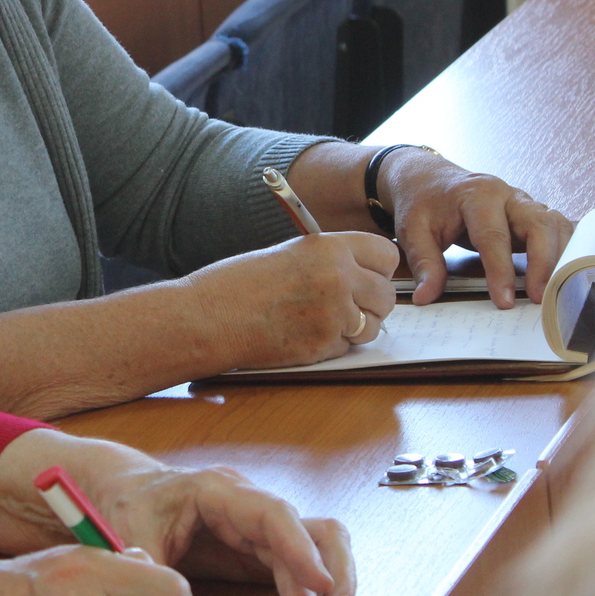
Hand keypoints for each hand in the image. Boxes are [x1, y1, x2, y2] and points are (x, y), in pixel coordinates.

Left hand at [0, 430, 354, 595]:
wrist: (122, 491)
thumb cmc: (127, 505)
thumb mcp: (128, 534)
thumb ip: (152, 573)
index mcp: (219, 491)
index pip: (274, 514)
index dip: (300, 548)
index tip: (319, 584)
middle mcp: (249, 505)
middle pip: (311, 529)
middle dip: (328, 572)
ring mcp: (259, 528)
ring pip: (316, 547)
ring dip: (329, 584)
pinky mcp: (259, 551)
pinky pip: (298, 567)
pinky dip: (310, 593)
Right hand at [183, 231, 398, 369]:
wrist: (207, 318)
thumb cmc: (238, 284)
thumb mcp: (290, 254)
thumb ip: (330, 260)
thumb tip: (365, 275)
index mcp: (329, 247)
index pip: (385, 255)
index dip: (379, 268)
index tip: (370, 275)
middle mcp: (338, 278)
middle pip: (386, 295)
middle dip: (371, 303)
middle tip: (348, 305)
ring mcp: (333, 315)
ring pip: (371, 326)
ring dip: (355, 328)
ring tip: (320, 321)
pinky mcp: (322, 346)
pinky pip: (347, 348)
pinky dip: (330, 345)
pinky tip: (301, 334)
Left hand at [378, 150, 572, 306]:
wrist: (431, 179)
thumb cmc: (424, 203)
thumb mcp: (412, 230)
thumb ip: (424, 262)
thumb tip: (426, 297)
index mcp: (478, 195)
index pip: (494, 235)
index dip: (500, 271)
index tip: (504, 302)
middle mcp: (508, 195)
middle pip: (539, 224)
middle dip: (543, 263)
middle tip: (538, 298)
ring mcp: (524, 203)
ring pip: (555, 225)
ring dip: (559, 257)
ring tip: (554, 292)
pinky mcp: (531, 215)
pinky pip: (557, 229)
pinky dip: (564, 250)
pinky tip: (562, 275)